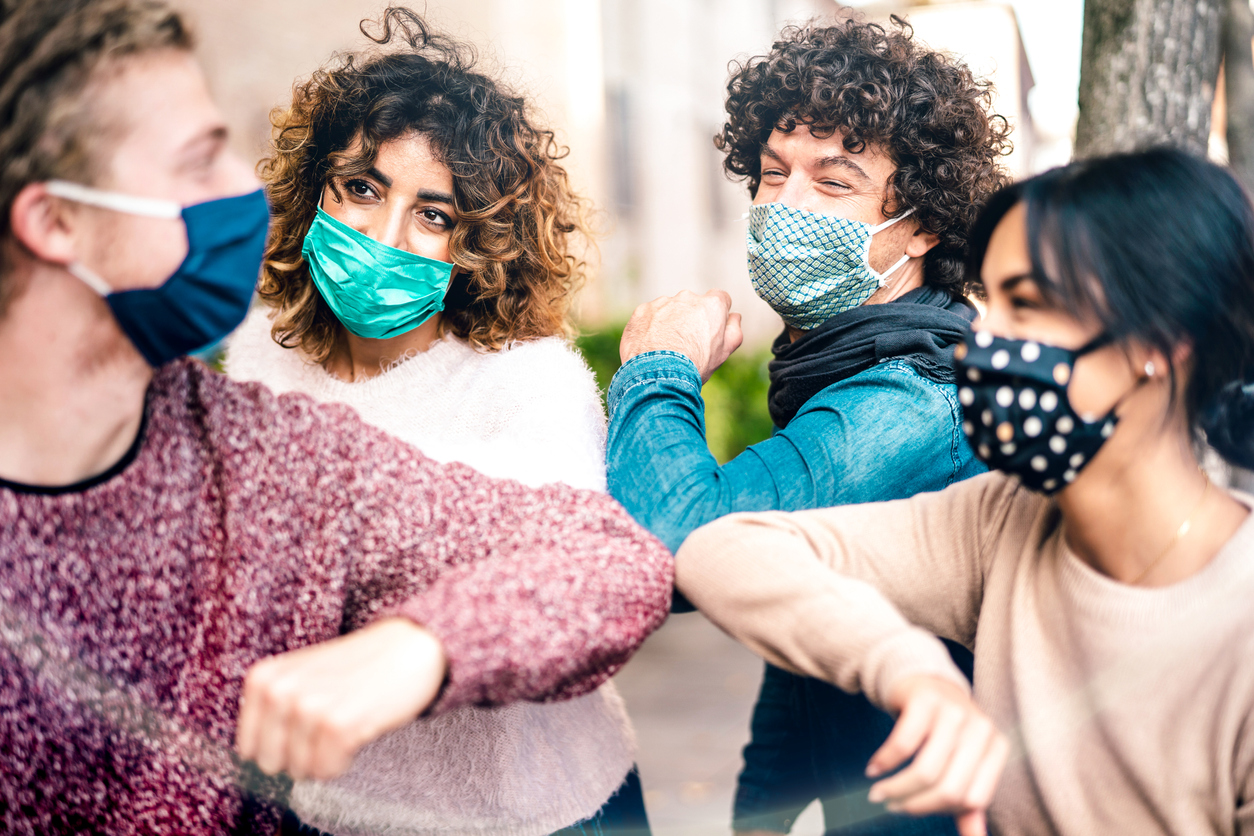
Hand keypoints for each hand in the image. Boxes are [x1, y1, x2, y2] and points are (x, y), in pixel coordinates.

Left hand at [235, 617, 446, 780]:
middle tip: (330, 723)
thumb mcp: (301, 678)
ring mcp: (308, 707)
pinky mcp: (337, 725)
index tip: (306, 725)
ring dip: (327, 755)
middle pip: (271, 764)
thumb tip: (254, 763)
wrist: (409, 645)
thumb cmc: (356, 667)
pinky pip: (327, 771)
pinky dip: (345, 760)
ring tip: (347, 719)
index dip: (281, 746)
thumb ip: (271, 712)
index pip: (248, 749)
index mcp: (263, 678)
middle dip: (301, 754)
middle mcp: (278, 690)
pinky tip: (359, 727)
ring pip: (301, 770)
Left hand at [619, 289, 743, 382]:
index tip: (710, 328)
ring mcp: (662, 302)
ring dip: (669, 322)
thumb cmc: (695, 365)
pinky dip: (650, 327)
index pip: (720, 298)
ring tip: (665, 348)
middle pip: (692, 304)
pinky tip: (651, 346)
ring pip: (669, 309)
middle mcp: (687, 297)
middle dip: (690, 318)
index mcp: (711, 305)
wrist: (658, 375)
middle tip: (686, 343)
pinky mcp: (642, 311)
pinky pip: (649, 316)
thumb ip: (734, 330)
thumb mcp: (724, 352)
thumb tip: (734, 316)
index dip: (717, 313)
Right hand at [866, 675, 1008, 835]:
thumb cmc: (943, 728)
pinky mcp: (925, 700)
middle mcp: (980, 729)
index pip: (972, 799)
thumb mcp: (961, 761)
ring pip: (925, 771)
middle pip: (949, 789)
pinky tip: (874, 768)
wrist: (923, 679)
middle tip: (890, 805)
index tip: (913, 808)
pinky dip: (885, 761)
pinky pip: (903, 743)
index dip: (939, 809)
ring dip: (896, 788)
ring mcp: (954, 712)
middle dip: (914, 804)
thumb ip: (968, 801)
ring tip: (878, 792)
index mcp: (996, 748)